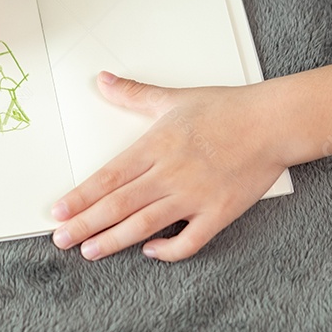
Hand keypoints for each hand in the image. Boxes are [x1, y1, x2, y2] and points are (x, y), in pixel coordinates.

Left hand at [50, 71, 292, 261]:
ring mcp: (194, 196)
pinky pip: (189, 241)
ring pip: (145, 225)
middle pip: (118, 205)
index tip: (58, 212)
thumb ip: (134, 94)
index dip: (81, 197)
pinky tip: (150, 251)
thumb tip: (103, 80)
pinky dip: (168, 250)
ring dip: (114, 240)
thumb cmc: (226, 108)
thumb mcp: (173, 98)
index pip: (108, 177)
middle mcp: (170, 174)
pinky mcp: (219, 213)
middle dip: (86, 224)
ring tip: (90, 251)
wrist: (273, 122)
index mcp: (156, 146)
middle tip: (61, 239)